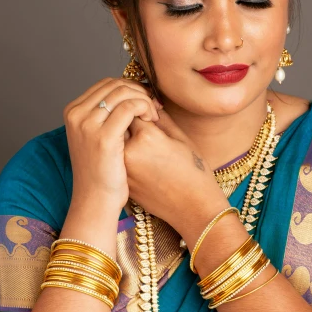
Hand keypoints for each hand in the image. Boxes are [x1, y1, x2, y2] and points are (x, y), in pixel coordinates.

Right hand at [63, 77, 162, 213]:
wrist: (95, 199)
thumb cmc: (100, 172)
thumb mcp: (93, 139)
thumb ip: (103, 117)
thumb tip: (126, 94)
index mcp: (73, 112)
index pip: (105, 84)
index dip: (129, 87)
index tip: (144, 98)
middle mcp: (76, 114)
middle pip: (114, 85)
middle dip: (138, 91)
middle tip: (153, 104)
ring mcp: (88, 125)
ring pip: (123, 93)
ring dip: (143, 99)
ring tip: (154, 114)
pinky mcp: (104, 137)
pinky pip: (130, 107)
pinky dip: (145, 108)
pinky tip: (152, 120)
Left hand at [124, 110, 228, 233]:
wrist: (193, 208)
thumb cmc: (194, 172)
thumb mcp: (181, 138)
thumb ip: (161, 117)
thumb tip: (148, 103)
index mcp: (147, 136)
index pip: (133, 108)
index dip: (142, 107)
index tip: (151, 112)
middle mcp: (129, 152)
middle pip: (120, 123)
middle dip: (130, 120)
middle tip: (146, 125)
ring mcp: (123, 168)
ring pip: (117, 141)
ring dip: (126, 137)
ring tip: (147, 144)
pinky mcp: (123, 181)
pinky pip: (120, 159)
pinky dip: (127, 155)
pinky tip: (145, 160)